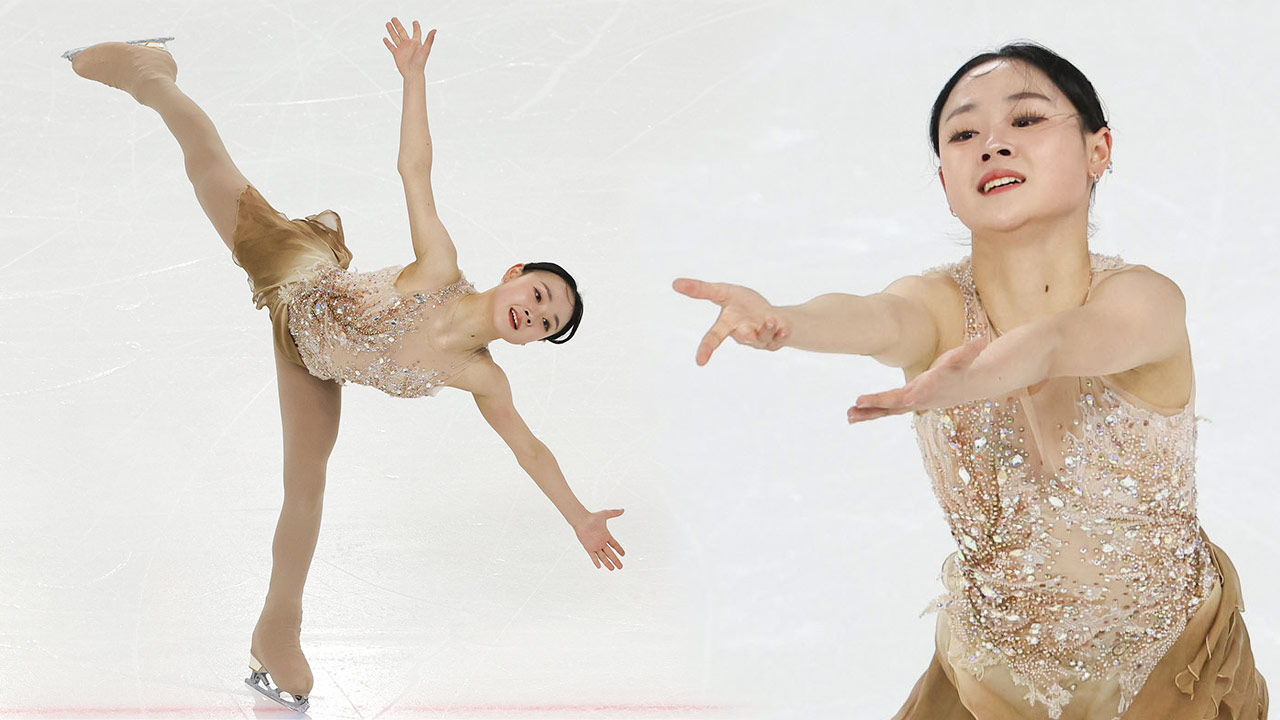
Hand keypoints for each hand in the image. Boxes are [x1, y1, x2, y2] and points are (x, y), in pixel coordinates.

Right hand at [383, 17, 434, 76]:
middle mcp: (408, 44)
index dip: (416, 27)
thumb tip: (434, 29)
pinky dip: (388, 43)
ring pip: (395, 37)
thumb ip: (429, 39)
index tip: (415, 22)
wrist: (413, 73)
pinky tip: (385, 38)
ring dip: (391, 31)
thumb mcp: (426, 49)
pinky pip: (391, 47)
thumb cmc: (421, 62)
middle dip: (398, 25)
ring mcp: (402, 49)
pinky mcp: (397, 54)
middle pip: (402, 32)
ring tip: (388, 24)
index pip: (416, 33)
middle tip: (394, 18)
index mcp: (416, 43)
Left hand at [574, 508, 625, 569]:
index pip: (614, 544)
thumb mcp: (605, 514)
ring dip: (608, 563)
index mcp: (606, 535)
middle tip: (621, 567)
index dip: (619, 549)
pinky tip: (599, 567)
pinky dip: (596, 561)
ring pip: (603, 556)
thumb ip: (614, 513)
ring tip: (613, 569)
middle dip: (616, 560)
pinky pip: (593, 556)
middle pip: (610, 553)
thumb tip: (623, 510)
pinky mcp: (589, 548)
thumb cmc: (592, 517)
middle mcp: (601, 542)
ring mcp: (595, 545)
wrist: (581, 520)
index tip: (623, 554)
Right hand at [673, 278, 789, 364]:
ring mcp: (759, 340)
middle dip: (746, 335)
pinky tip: (785, 327)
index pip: (714, 337)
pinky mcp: (775, 341)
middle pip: (742, 338)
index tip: (700, 362)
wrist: (771, 315)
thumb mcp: (723, 292)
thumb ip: (701, 290)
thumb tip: (674, 283)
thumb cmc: (744, 304)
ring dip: (767, 329)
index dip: (706, 348)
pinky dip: (783, 333)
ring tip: (771, 320)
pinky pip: (779, 339)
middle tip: (748, 333)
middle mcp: (743, 334)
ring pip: (762, 338)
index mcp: (728, 324)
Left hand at [848, 337, 988, 422]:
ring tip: (848, 416)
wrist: (965, 386)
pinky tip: (851, 415)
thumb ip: (971, 350)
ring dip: (867, 414)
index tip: (895, 400)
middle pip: (894, 403)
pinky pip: (884, 410)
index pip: (913, 393)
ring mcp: (909, 403)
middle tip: (857, 403)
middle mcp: (917, 399)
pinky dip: (869, 413)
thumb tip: (982, 340)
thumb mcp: (966, 357)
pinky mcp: (903, 403)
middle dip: (876, 404)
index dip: (900, 397)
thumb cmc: (962, 369)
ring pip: (886, 410)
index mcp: (928, 389)